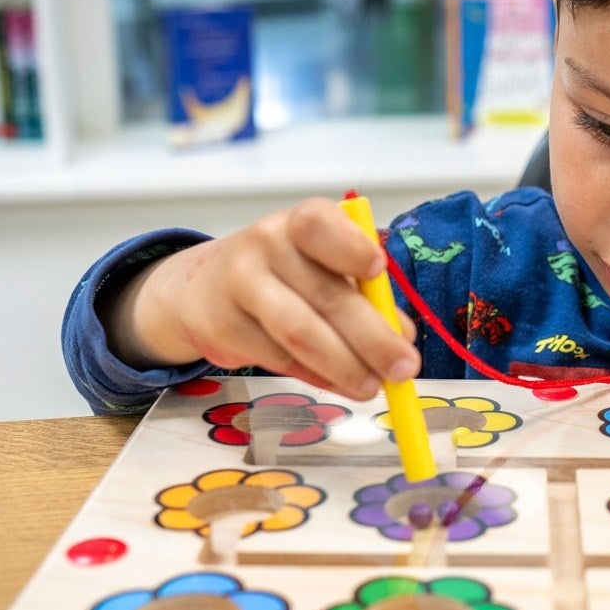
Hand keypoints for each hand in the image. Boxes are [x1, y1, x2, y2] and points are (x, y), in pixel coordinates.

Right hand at [104, 199, 420, 400]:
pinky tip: (340, 384)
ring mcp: (241, 284)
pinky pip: (280, 358)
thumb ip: (365, 296)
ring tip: (373, 386)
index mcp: (302, 222)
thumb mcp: (324, 269)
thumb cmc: (284, 274)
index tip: (378, 270)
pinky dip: (317, 377)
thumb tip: (404, 336)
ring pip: (300, 332)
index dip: (349, 246)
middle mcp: (267, 245)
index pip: (319, 224)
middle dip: (372, 337)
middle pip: (324, 293)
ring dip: (344, 365)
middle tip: (404, 368)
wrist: (205, 289)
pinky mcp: (225, 326)